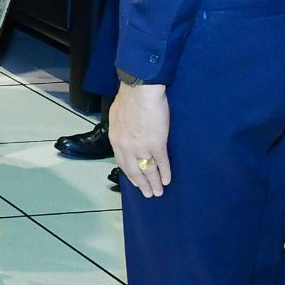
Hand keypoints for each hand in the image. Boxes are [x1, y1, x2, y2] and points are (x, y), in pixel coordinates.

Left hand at [109, 81, 172, 197]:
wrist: (140, 90)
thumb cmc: (129, 98)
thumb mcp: (116, 116)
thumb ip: (120, 129)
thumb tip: (124, 134)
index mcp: (116, 140)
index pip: (122, 162)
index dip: (130, 174)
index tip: (135, 182)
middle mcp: (127, 148)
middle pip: (134, 171)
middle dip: (142, 184)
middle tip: (148, 194)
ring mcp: (142, 148)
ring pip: (148, 171)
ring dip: (154, 183)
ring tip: (158, 192)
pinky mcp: (157, 145)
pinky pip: (161, 163)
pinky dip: (165, 173)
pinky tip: (168, 180)